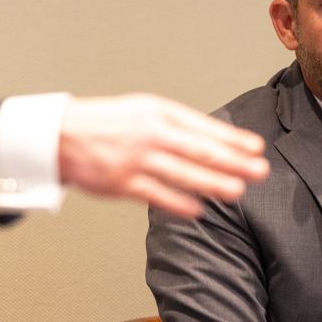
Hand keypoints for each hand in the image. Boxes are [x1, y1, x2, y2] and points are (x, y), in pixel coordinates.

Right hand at [58, 94, 267, 217]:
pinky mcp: (122, 183)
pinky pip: (156, 195)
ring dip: (212, 183)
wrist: (61, 135)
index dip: (232, 138)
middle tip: (259, 170)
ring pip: (182, 174)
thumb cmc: (106, 123)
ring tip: (237, 191)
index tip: (256, 147)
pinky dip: (179, 203)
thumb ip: (176, 125)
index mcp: (157, 113)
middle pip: (198, 150)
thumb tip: (215, 140)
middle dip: (233, 161)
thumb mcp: (142, 110)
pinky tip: (199, 211)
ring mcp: (136, 160)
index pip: (203, 126)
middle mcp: (149, 134)